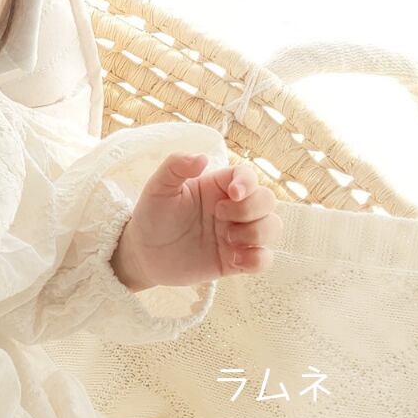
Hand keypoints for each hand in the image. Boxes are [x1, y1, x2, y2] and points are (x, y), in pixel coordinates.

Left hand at [116, 153, 282, 288]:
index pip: (247, 175)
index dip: (248, 182)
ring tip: (226, 240)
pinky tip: (233, 260)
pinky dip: (257, 259)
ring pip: (272, 227)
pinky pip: (265, 259)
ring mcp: (237, 234)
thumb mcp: (158, 187)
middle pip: (268, 200)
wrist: (145, 253)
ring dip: (256, 233)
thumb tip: (202, 157)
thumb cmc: (152, 215)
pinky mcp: (237, 260)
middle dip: (252, 209)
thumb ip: (175, 166)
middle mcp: (231, 208)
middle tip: (220, 216)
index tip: (233, 194)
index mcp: (215, 186)